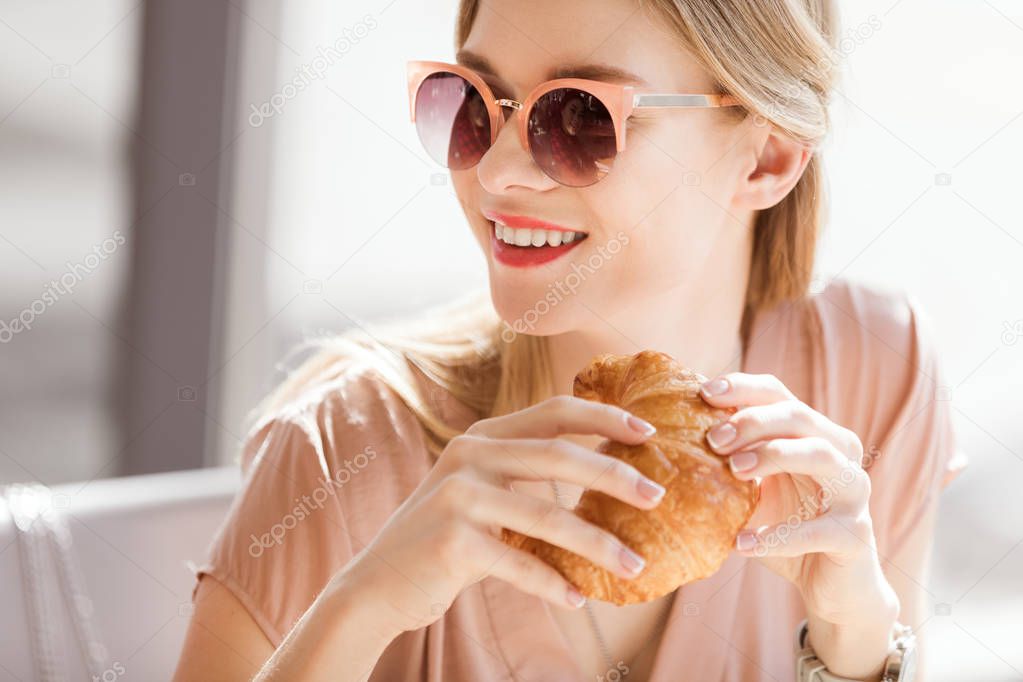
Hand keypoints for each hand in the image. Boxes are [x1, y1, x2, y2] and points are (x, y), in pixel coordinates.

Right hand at [337, 396, 665, 638]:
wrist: (378, 584)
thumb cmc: (445, 541)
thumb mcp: (480, 493)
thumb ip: (525, 477)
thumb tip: (608, 480)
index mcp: (482, 437)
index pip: (552, 411)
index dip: (602, 416)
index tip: (646, 431)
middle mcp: (469, 455)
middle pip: (558, 455)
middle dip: (614, 475)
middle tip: (657, 496)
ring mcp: (458, 497)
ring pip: (548, 516)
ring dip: (597, 545)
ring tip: (634, 566)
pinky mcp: (452, 541)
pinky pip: (520, 563)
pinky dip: (553, 583)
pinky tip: (578, 599)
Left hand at [700, 373, 898, 676]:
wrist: (828, 584)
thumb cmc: (783, 524)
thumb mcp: (751, 490)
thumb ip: (726, 463)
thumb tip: (667, 440)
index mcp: (812, 433)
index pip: (779, 394)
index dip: (743, 388)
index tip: (705, 392)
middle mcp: (839, 453)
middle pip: (798, 416)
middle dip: (752, 422)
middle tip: (714, 439)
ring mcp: (853, 491)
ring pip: (820, 455)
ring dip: (772, 456)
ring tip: (734, 472)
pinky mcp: (855, 533)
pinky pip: (818, 529)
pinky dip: (778, 535)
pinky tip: (742, 543)